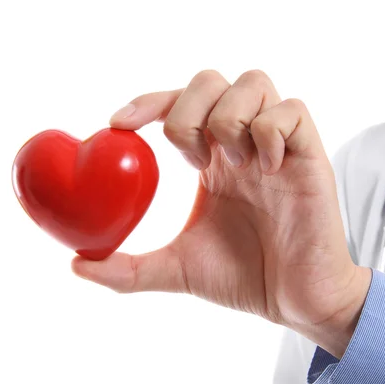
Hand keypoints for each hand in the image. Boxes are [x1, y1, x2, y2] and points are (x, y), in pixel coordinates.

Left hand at [72, 69, 371, 357]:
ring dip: (230, 117)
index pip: (178, 105)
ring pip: (253, 82)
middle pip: (212, 80)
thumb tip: (75, 263)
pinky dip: (270, 131)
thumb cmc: (245, 279)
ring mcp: (277, 147)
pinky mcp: (309, 155)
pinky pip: (291, 111)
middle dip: (188, 110)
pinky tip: (268, 169)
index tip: (118, 125)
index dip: (148, 103)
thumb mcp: (178, 269)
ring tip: (233, 164)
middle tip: (190, 159)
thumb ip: (130, 268)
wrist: (297, 302)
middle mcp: (242, 145)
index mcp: (212, 162)